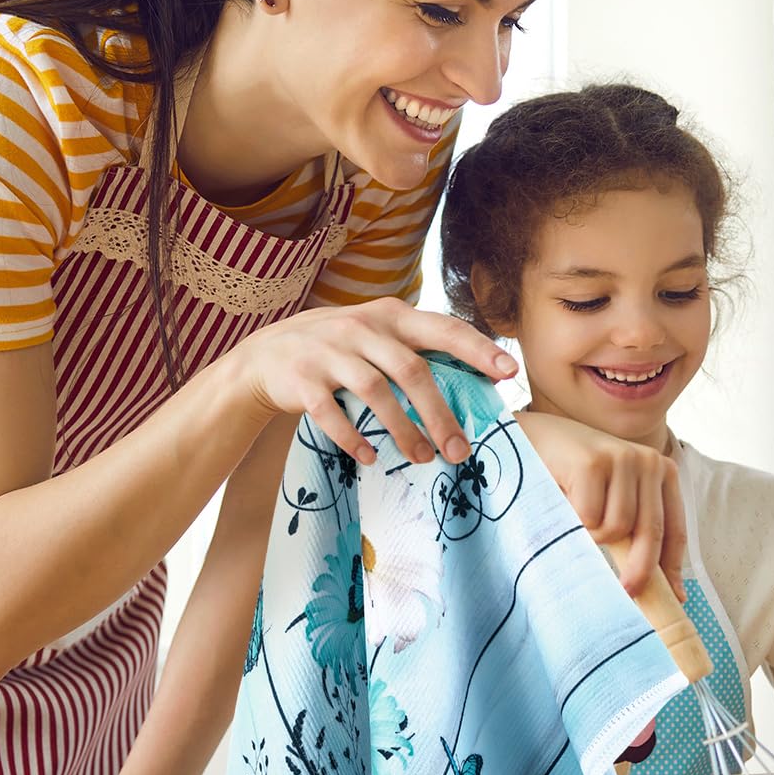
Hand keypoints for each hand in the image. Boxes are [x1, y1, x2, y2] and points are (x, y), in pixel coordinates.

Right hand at [227, 299, 516, 467]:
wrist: (264, 356)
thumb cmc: (340, 351)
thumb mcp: (378, 337)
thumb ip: (419, 350)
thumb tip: (481, 380)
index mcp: (390, 315)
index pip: (443, 329)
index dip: (478, 350)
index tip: (509, 373)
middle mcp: (361, 327)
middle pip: (412, 369)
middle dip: (440, 413)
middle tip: (460, 450)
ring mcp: (328, 351)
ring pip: (375, 392)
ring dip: (402, 430)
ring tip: (423, 459)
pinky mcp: (300, 379)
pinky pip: (330, 412)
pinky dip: (353, 437)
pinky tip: (371, 457)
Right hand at [513, 411, 686, 600]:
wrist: (534, 437)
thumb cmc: (577, 477)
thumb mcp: (615, 499)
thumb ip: (636, 531)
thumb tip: (666, 590)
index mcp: (662, 471)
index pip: (674, 529)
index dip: (672, 567)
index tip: (673, 599)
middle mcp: (648, 461)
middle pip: (651, 532)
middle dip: (640, 570)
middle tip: (628, 593)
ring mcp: (621, 458)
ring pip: (618, 528)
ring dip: (594, 536)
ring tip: (578, 516)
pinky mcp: (593, 462)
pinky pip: (589, 519)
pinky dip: (574, 522)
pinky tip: (564, 500)